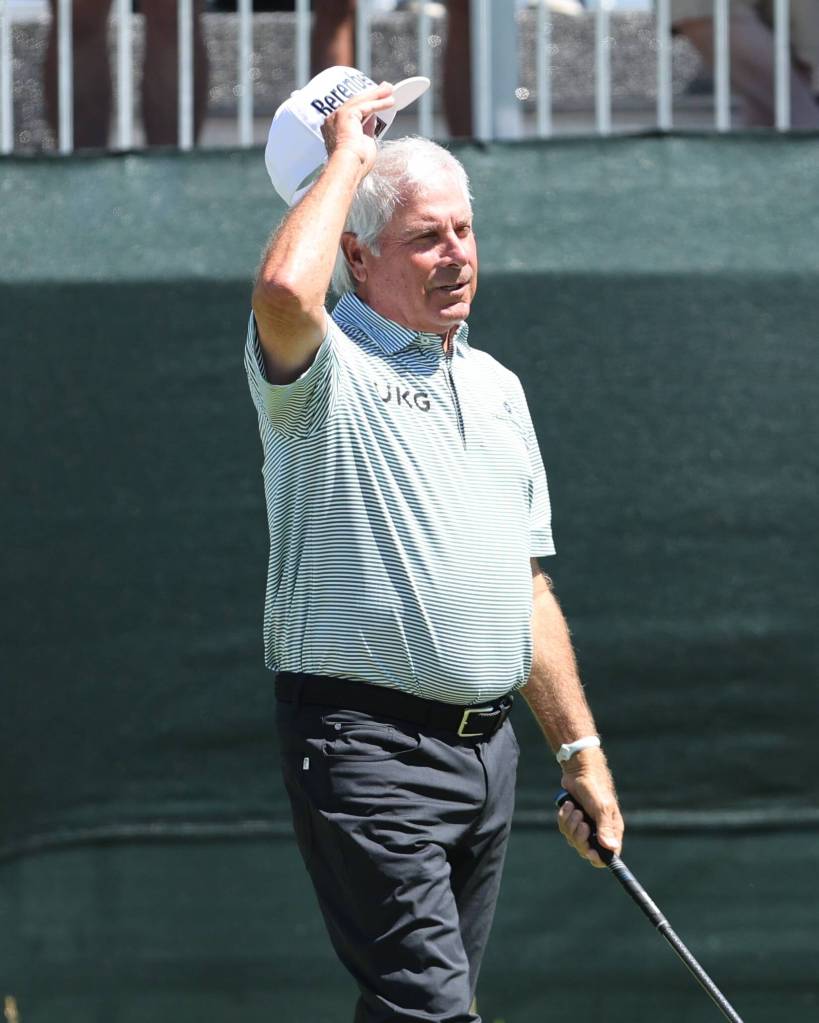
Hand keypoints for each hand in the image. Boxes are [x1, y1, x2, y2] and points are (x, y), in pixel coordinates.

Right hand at [321, 83, 395, 176]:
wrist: (348, 168)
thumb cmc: (356, 165)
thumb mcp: (365, 143)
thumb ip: (367, 129)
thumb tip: (373, 119)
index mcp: (335, 128)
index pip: (352, 111)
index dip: (366, 103)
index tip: (378, 98)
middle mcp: (333, 120)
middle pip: (356, 102)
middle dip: (373, 94)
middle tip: (387, 88)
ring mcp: (337, 116)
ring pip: (360, 100)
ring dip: (377, 94)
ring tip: (391, 90)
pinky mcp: (345, 114)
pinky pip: (365, 105)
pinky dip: (378, 102)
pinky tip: (389, 102)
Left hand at [556, 749, 623, 867]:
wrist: (579, 771)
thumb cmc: (595, 787)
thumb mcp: (601, 807)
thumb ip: (605, 828)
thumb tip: (611, 848)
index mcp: (611, 830)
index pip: (608, 856)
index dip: (598, 858)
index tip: (589, 851)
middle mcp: (599, 831)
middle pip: (586, 849)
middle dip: (579, 836)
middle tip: (581, 820)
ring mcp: (585, 826)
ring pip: (572, 839)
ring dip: (570, 824)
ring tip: (574, 808)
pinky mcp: (573, 820)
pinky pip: (564, 828)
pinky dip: (564, 818)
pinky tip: (568, 805)